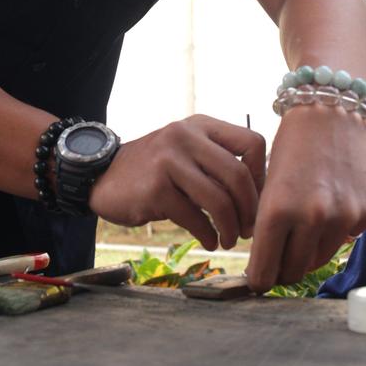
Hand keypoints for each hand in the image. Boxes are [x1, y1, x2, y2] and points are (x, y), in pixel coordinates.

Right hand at [89, 115, 265, 250]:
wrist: (103, 175)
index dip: (261, 176)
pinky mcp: (155, 189)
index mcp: (201, 125)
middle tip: (249, 229)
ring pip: (218, 199)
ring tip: (229, 239)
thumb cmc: (156, 170)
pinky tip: (209, 241)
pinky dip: (208, 234)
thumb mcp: (187, 151)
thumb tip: (262, 192)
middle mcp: (186, 136)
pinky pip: (195, 217)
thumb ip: (218, 161)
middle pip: (238, 175)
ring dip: (230, 227)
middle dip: (250, 209)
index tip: (255, 200)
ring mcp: (169, 161)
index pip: (253, 142)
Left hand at [245, 105, 365, 292]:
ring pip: (320, 259)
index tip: (258, 280)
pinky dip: (336, 230)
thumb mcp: (269, 185)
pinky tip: (331, 203)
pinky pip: (346, 238)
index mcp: (278, 210)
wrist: (332, 111)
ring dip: (309, 251)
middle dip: (283, 269)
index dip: (259, 280)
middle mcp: (313, 217)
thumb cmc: (292, 146)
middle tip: (279, 258)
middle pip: (293, 272)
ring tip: (304, 226)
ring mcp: (344, 216)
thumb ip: (267, 227)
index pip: (264, 272)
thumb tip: (267, 268)